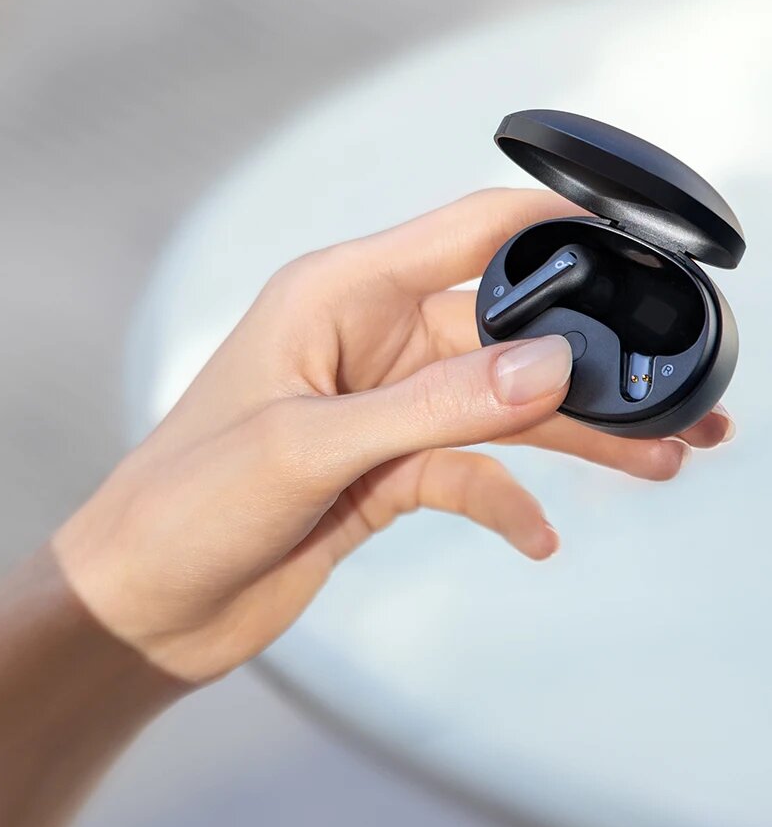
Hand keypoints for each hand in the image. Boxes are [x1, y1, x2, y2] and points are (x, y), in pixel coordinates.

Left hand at [51, 187, 733, 686]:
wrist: (143, 599)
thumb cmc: (189, 499)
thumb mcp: (312, 448)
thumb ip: (435, 406)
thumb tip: (549, 364)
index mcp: (336, 293)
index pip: (467, 231)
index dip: (556, 227)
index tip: (642, 247)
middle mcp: (365, 336)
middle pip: (505, 326)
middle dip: (590, 358)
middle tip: (683, 397)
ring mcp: (378, 404)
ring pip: (500, 400)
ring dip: (576, 431)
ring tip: (666, 458)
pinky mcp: (383, 466)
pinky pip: (469, 468)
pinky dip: (507, 498)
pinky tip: (539, 537)